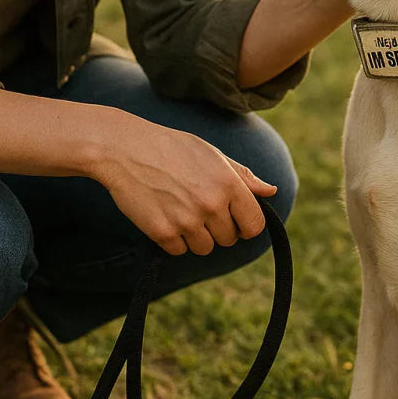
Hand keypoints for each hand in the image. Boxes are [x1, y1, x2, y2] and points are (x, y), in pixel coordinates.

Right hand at [94, 111, 276, 256]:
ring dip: (196, 236)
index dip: (246, 225)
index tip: (235, 219)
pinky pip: (179, 250)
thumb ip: (243, 176)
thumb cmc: (172, 148)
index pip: (255, 224)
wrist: (126, 149)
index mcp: (228, 183)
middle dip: (218, 228)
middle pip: (229, 239)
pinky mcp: (162, 233)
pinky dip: (173, 238)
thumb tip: (271, 191)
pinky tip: (164, 214)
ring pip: (204, 248)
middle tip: (198, 205)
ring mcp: (186, 221)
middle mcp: (211, 204)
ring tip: (180, 208)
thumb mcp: (211, 154)